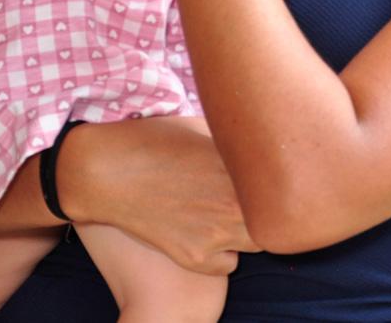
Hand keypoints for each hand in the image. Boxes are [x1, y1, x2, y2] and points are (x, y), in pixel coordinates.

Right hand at [61, 116, 259, 274]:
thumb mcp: (200, 126)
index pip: (284, 181)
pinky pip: (229, 265)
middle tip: (249, 198)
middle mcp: (233, 203)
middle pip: (277, 218)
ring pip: (258, 244)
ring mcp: (216, 233)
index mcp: (238, 167)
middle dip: (268, 208)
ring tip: (227, 215)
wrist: (106, 171)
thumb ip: (234, 139)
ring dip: (249, 232)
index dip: (278, 179)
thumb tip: (255, 139)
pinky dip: (223, 254)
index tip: (269, 175)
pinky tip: (204, 234)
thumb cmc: (151, 139)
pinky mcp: (196, 258)